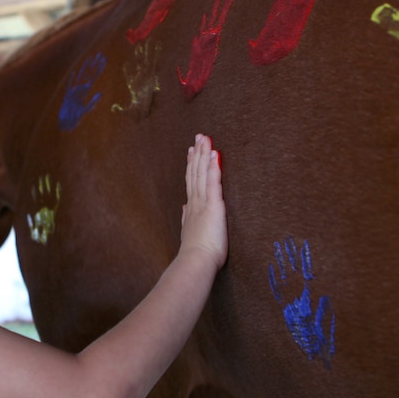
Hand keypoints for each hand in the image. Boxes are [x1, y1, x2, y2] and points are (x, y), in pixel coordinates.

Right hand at [180, 134, 227, 269]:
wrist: (195, 261)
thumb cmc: (195, 253)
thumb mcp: (188, 232)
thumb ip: (186, 218)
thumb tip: (183, 208)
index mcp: (191, 208)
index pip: (191, 182)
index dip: (191, 165)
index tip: (191, 151)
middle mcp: (195, 202)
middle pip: (195, 172)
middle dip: (197, 153)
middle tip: (199, 136)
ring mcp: (203, 202)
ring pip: (202, 173)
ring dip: (204, 155)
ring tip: (205, 138)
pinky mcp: (213, 206)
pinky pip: (213, 182)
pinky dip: (213, 167)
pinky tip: (215, 154)